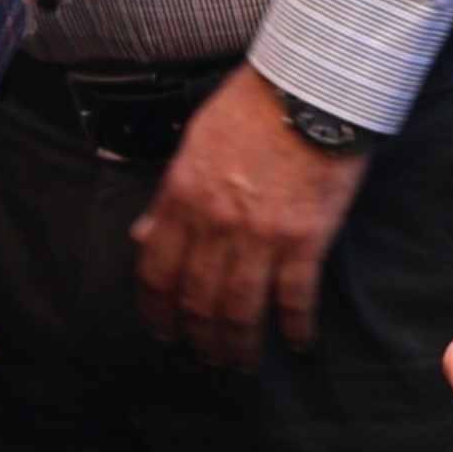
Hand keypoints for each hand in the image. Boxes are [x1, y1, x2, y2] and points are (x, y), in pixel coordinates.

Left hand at [128, 69, 369, 368]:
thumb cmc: (252, 108)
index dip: (156, 310)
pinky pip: (295, 297)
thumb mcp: (193, 144)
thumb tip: (142, 236)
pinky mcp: (304, 240)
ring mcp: (260, 236)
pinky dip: (295, 327)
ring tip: (240, 362)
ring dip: (238, 344)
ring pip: (240, 309)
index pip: (156, 271)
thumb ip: (168, 198)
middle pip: (197, 300)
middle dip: (198, 338)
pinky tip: (297, 344)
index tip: (162, 331)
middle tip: (204, 357)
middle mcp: (215, 225)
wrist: (310, 89)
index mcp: (182, 199)